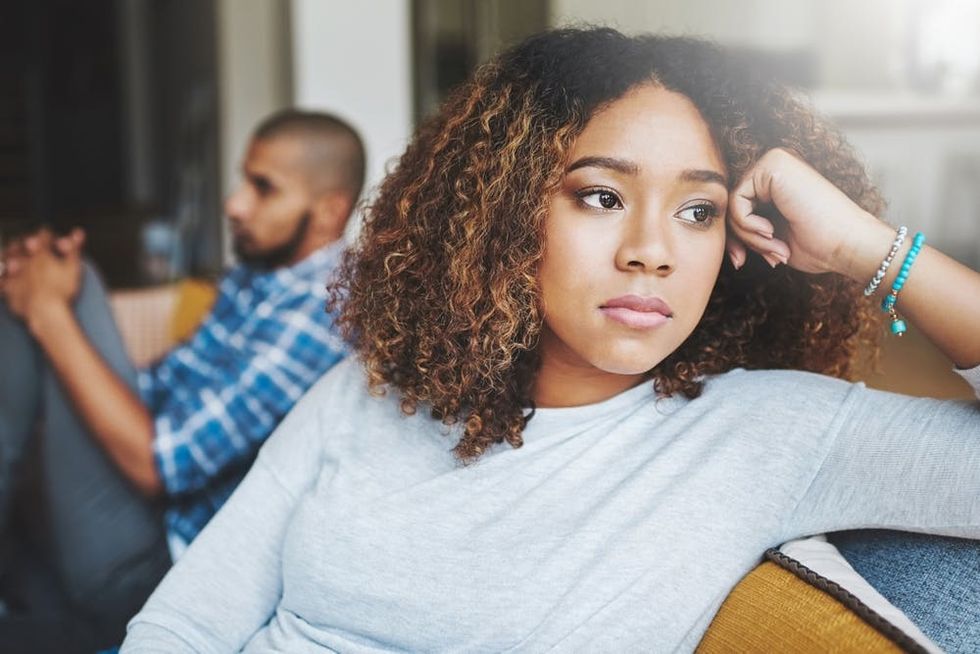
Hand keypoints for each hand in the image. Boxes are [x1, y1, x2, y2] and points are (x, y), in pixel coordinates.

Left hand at [0, 228, 85, 321]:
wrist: (46, 312)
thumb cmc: (62, 290)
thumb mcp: (73, 267)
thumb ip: (74, 248)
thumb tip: (78, 231)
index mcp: (41, 253)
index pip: (43, 236)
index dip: (48, 235)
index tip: (50, 236)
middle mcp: (24, 260)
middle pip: (20, 244)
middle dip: (24, 242)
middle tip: (29, 243)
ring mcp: (14, 274)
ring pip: (6, 258)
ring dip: (9, 254)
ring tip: (14, 257)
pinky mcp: (8, 288)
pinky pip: (0, 279)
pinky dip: (2, 276)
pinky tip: (4, 275)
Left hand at [725, 148, 881, 275]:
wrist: (848, 244)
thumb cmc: (819, 246)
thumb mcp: (771, 240)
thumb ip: (747, 230)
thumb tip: (720, 236)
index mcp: (777, 183)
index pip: (737, 208)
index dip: (735, 238)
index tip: (741, 261)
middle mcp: (775, 167)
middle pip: (731, 204)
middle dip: (738, 238)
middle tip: (760, 258)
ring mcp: (775, 162)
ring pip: (732, 203)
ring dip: (747, 235)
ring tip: (774, 248)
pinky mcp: (773, 165)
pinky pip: (737, 199)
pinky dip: (747, 224)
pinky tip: (771, 232)